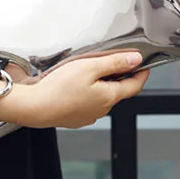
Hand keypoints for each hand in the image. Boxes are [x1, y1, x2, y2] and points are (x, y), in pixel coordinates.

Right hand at [22, 52, 148, 128]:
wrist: (36, 107)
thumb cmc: (60, 88)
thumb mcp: (90, 67)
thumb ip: (114, 62)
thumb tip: (136, 60)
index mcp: (109, 96)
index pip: (134, 86)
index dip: (141, 74)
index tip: (143, 65)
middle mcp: (102, 109)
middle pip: (117, 91)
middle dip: (118, 77)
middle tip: (112, 62)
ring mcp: (88, 116)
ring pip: (102, 97)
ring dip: (101, 85)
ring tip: (88, 72)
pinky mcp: (75, 118)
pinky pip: (87, 103)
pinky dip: (87, 94)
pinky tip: (74, 86)